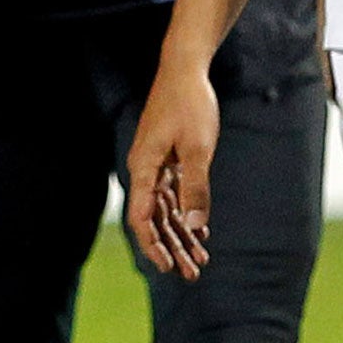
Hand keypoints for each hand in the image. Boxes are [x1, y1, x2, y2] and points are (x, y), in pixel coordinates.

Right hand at [125, 60, 218, 279]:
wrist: (185, 69)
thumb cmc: (190, 105)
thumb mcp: (198, 148)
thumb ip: (195, 188)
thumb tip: (194, 227)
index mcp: (144, 167)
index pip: (142, 217)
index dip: (154, 245)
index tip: (169, 267)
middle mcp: (144, 168)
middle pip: (154, 218)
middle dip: (172, 247)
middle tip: (192, 274)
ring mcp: (155, 162)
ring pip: (164, 208)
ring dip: (181, 234)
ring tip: (200, 259)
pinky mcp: (166, 156)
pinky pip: (173, 193)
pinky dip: (185, 212)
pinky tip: (200, 232)